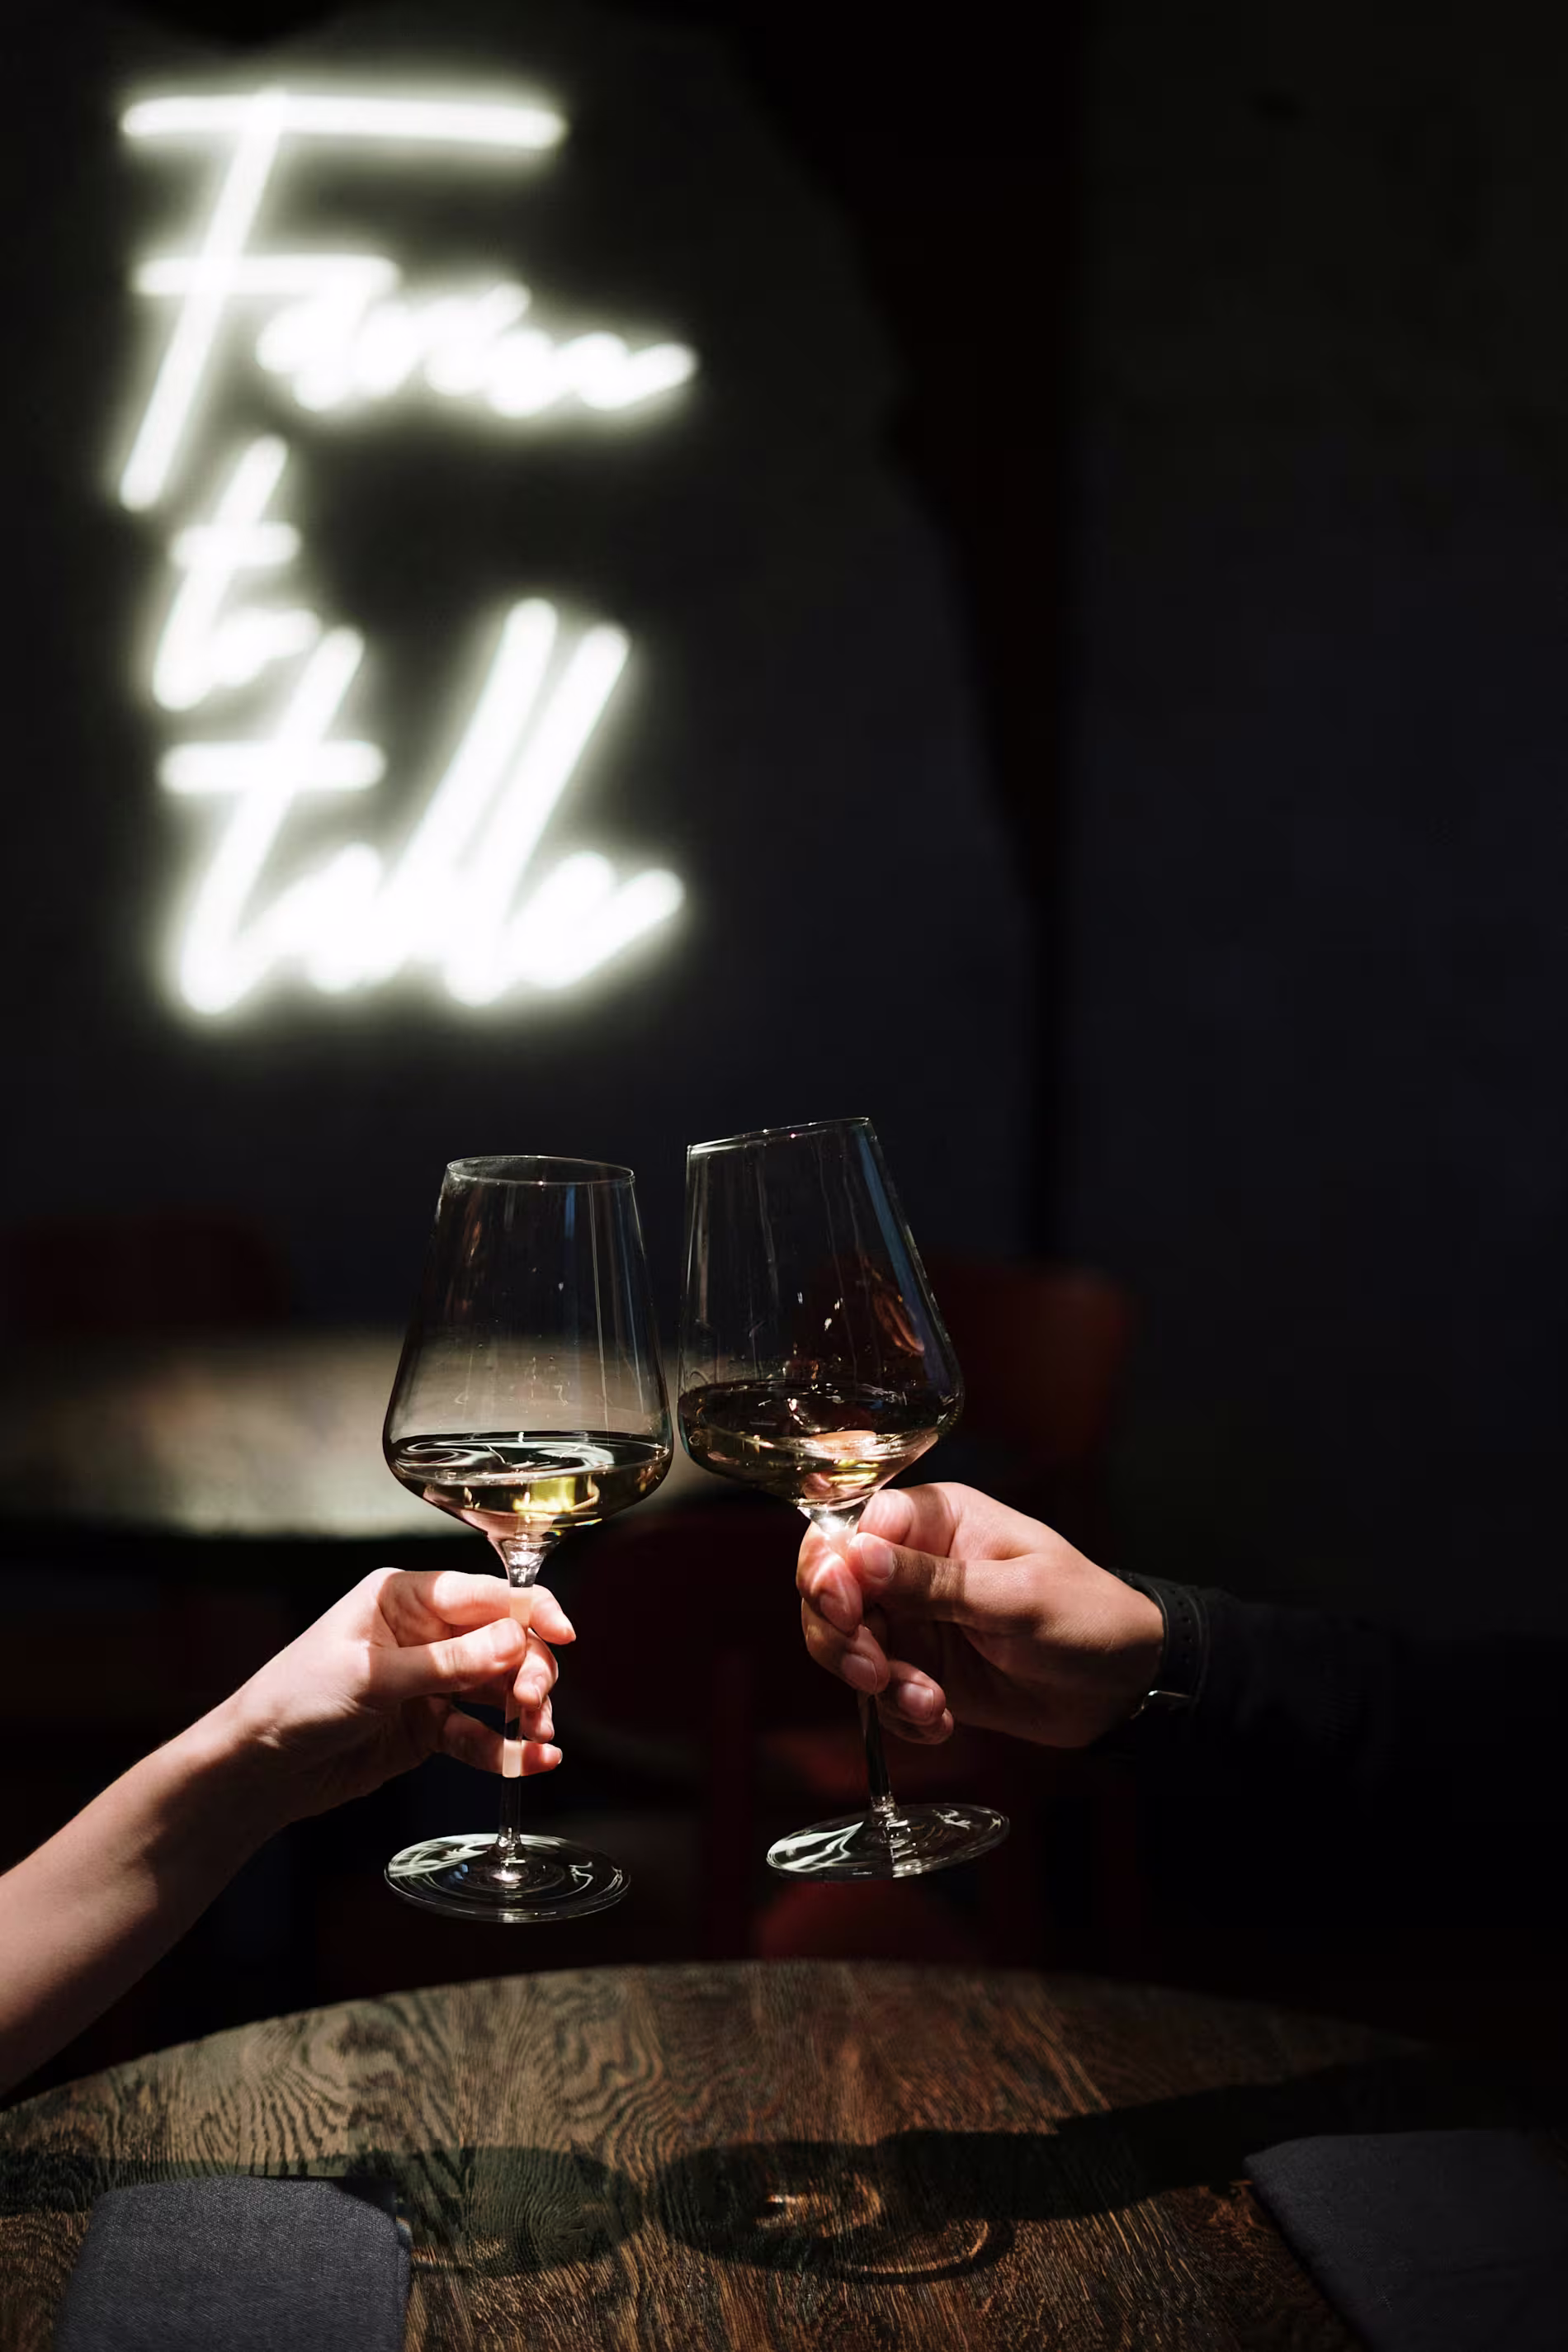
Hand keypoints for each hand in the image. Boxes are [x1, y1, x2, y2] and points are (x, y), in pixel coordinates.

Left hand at [219, 1567, 572, 1823]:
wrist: (258, 1768)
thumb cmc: (295, 1700)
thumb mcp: (372, 1677)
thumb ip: (447, 1663)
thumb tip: (515, 1642)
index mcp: (406, 1597)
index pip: (485, 1593)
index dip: (530, 1610)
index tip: (564, 1634)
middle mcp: (425, 1633)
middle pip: (503, 1641)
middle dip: (528, 1669)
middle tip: (533, 1702)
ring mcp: (430, 1681)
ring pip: (498, 1689)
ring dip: (524, 1712)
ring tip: (537, 1736)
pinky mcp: (428, 1727)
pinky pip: (479, 1734)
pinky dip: (506, 1749)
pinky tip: (532, 1762)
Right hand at [797, 1484, 1162, 1749]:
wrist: (1123, 1687)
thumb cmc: (1087, 1617)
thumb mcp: (1017, 1597)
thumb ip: (935, 1582)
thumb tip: (859, 1555)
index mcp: (937, 1520)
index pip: (852, 1527)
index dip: (833, 1568)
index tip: (849, 1612)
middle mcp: (912, 1564)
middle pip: (830, 1587)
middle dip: (842, 1637)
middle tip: (875, 1674)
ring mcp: (912, 1619)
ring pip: (845, 1644)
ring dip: (876, 1684)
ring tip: (929, 1705)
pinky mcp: (919, 1668)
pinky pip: (877, 1693)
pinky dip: (899, 1714)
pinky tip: (942, 1722)